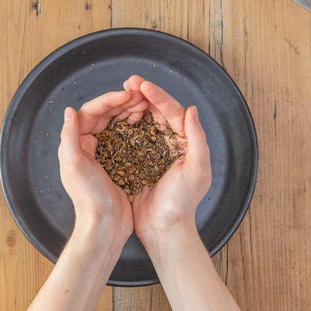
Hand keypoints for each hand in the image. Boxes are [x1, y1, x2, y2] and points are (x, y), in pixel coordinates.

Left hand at [58, 90, 147, 248]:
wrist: (105, 226)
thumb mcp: (75, 166)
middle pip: (104, 114)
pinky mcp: (117, 162)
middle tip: (141, 94)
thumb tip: (69, 111)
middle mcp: (86, 146)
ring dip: (128, 111)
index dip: (109, 99)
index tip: (128, 94)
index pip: (91, 112)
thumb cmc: (89, 198)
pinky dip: (134, 126)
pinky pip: (125, 137)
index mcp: (75, 144)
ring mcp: (103, 153)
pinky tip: (145, 121)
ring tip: (145, 103)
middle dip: (122, 102)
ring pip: (115, 123)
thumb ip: (69, 137)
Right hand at [123, 76, 211, 252]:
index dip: (157, 95)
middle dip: (142, 94)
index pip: (172, 111)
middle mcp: (170, 143)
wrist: (164, 229)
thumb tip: (191, 109)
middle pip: (156, 111)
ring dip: (132, 105)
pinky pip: (130, 137)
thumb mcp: (196, 171)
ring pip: (142, 120)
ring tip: (120, 93)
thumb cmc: (182, 203)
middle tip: (128, 81)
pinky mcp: (138, 161)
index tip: (141, 84)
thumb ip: (197, 139)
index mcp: (185, 142)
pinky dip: (122, 124)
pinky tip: (113, 116)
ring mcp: (152, 151)